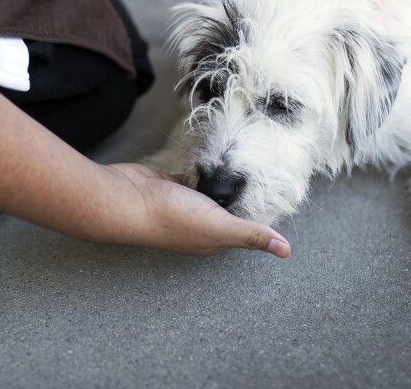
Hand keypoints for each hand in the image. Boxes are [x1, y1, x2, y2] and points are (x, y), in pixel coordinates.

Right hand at [105, 163, 290, 257]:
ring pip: (212, 192)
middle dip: (241, 192)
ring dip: (222, 179)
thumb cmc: (170, 217)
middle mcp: (199, 225)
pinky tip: (211, 159)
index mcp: (213, 240)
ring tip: (237, 161)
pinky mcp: (171, 186)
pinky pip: (194, 178)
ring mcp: (184, 206)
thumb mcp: (218, 226)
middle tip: (258, 171)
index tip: (275, 193)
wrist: (125, 199)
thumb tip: (286, 251)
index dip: (259, 213)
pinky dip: (202, 170)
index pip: (244, 229)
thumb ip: (250, 234)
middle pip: (229, 209)